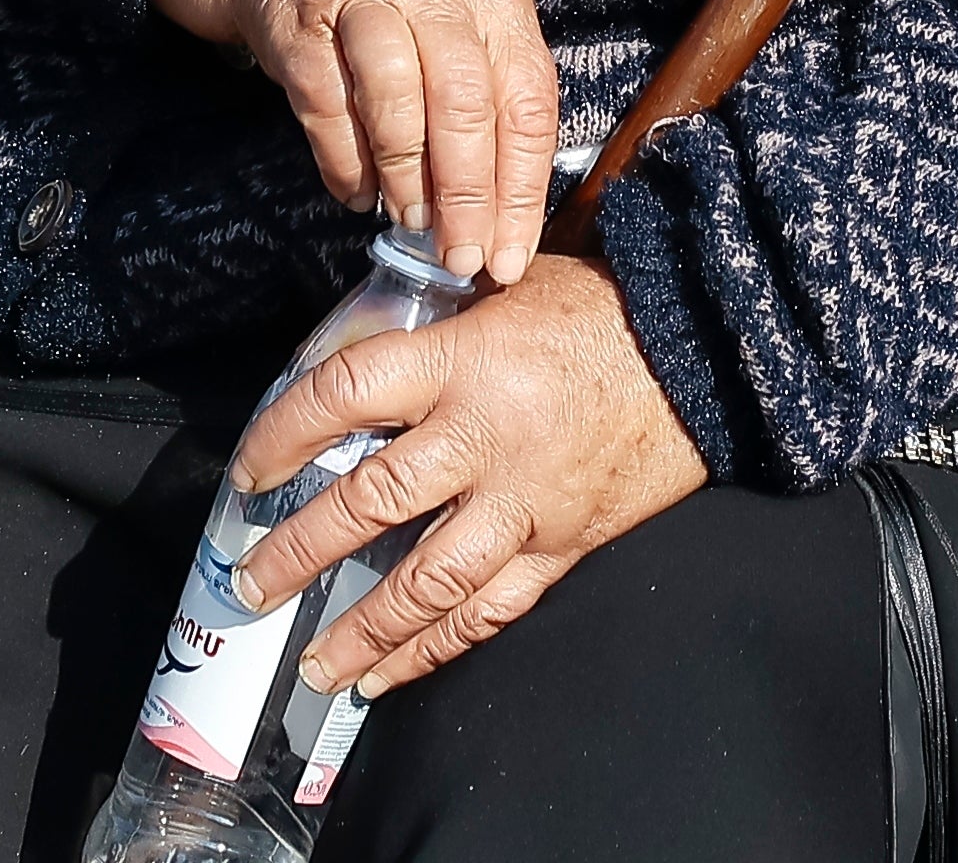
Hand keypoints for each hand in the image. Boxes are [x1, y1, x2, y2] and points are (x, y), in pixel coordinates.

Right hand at [149, 0, 564, 284]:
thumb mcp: (457, 16)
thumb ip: (485, 94)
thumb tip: (502, 217)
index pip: (527, 97)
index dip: (522, 188)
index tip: (512, 255)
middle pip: (466, 100)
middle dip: (468, 196)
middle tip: (462, 257)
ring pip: (398, 96)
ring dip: (405, 175)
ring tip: (409, 221)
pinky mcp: (298, 18)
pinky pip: (327, 104)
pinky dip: (344, 160)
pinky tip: (356, 194)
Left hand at [227, 256, 707, 698]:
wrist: (708, 348)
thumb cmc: (606, 307)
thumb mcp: (510, 284)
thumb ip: (438, 318)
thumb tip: (366, 338)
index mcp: (461, 359)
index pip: (344, 394)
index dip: (282, 434)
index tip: (248, 471)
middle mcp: (482, 437)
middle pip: (368, 502)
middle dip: (298, 551)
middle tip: (249, 587)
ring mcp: (523, 501)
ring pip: (425, 581)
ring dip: (361, 629)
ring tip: (313, 663)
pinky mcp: (562, 543)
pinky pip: (490, 610)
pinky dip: (436, 649)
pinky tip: (391, 674)